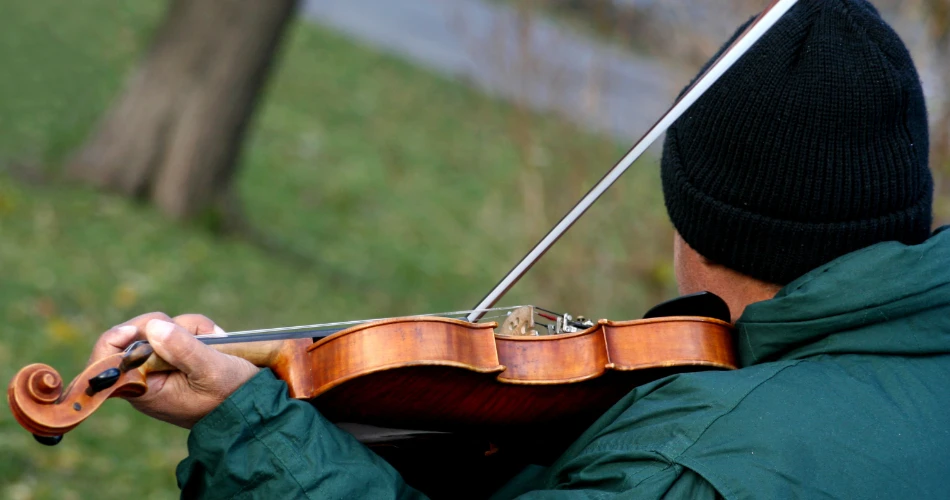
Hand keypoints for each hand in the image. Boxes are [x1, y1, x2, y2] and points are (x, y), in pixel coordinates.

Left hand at [88, 312, 259, 428]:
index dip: (118, 337)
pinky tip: (216, 342)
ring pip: (162, 328)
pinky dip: (197, 331)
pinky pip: (177, 332)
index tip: (143, 328)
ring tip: (216, 343)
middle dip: (171, 327)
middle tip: (200, 336)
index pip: (106, 360)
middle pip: (137, 334)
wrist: (253, 407)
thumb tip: (153, 326)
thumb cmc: (232, 395)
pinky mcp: (176, 358)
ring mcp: (161, 366)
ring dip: (192, 328)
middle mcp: (146, 376)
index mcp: (143, 389)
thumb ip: (183, 349)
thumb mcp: (211, 371)